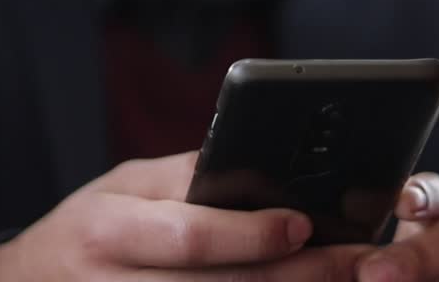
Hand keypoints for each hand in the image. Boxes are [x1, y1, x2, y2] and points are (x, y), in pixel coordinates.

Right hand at [0, 152, 372, 280]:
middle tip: (354, 260)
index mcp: (108, 231)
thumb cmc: (84, 229)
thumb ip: (184, 178)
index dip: (251, 234)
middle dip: (297, 276)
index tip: (303, 223)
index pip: (190, 236)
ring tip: (341, 280)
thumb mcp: (120, 187)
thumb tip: (260, 168)